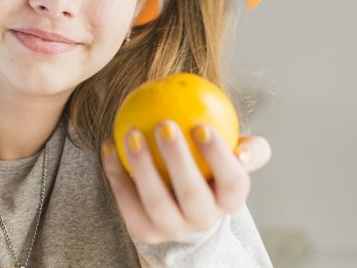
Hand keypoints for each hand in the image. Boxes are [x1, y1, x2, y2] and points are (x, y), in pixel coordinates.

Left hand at [101, 120, 271, 244]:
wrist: (183, 211)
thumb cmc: (210, 171)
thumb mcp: (233, 159)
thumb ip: (248, 149)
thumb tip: (244, 148)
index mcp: (230, 201)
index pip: (233, 182)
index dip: (220, 158)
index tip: (202, 126)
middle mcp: (203, 220)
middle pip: (193, 195)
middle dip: (179, 160)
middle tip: (165, 124)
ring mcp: (172, 229)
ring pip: (156, 202)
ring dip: (142, 166)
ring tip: (132, 133)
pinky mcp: (143, 231)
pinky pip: (126, 200)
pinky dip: (115, 173)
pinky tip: (109, 144)